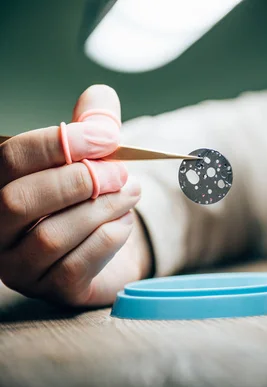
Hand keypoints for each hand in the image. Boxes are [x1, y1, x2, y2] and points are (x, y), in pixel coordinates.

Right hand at [0, 85, 150, 306]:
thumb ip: (93, 125)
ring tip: (132, 194)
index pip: (12, 158)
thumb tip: (101, 97)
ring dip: (102, 210)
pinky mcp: (50, 289)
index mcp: (0, 183)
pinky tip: (123, 223)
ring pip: (51, 237)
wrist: (104, 247)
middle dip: (80, 181)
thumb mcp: (92, 156)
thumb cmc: (89, 196)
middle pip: (20, 200)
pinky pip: (75, 266)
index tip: (108, 136)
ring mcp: (18, 264)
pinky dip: (109, 239)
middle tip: (122, 173)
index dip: (60, 143)